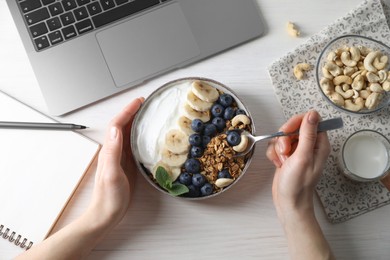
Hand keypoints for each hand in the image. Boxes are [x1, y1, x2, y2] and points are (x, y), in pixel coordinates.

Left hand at [16, 98, 143, 259]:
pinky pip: (133, 144)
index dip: (127, 111)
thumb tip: (117, 129)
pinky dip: (139, 135)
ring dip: (136, 122)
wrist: (106, 213)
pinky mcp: (127, 164)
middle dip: (132, 112)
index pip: (117, 125)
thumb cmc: (108, 197)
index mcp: (110, 150)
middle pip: (122, 125)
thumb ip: (113, 151)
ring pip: (128, 134)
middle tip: (146, 104)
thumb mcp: (111, 173)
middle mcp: (114, 151)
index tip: (139, 102)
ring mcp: (120, 157)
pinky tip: (147, 135)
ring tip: (148, 114)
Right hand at [266, 110, 333, 259]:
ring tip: (282, 161)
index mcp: (319, 144)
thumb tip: (312, 113)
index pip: (308, 120)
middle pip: (293, 127)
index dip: (295, 123)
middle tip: (285, 152)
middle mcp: (309, 145)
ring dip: (278, 148)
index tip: (287, 133)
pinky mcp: (287, 156)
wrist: (288, 202)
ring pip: (282, 137)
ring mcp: (297, 151)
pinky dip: (274, 154)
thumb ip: (308, 134)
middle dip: (283, 138)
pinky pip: (276, 146)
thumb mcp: (303, 157)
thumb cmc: (298, 184)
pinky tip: (278, 164)